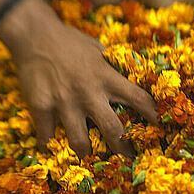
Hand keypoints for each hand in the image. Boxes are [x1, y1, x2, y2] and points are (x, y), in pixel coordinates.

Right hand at [0, 0, 157, 157]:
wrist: (33, 33)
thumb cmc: (70, 41)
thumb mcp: (98, 50)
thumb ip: (112, 68)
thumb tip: (134, 77)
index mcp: (106, 77)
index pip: (138, 98)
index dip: (152, 114)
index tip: (160, 126)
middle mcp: (89, 93)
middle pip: (113, 130)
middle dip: (123, 149)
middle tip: (128, 160)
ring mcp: (65, 102)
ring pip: (80, 141)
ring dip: (86, 153)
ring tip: (89, 159)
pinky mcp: (42, 107)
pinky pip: (48, 135)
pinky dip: (50, 143)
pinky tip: (52, 147)